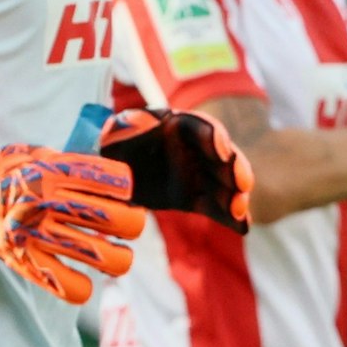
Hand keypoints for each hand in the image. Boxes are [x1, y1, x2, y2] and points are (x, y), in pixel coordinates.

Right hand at [0, 136, 147, 303]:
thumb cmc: (4, 172)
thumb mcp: (38, 153)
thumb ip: (74, 162)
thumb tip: (115, 176)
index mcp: (55, 171)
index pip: (117, 181)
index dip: (125, 188)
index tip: (119, 192)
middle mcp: (49, 202)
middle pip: (121, 220)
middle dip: (133, 224)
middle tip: (125, 225)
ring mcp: (38, 235)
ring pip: (106, 258)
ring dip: (119, 259)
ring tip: (113, 254)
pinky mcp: (25, 262)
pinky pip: (72, 287)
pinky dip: (83, 286)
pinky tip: (80, 275)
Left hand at [100, 108, 253, 232]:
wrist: (104, 172)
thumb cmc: (110, 143)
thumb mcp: (116, 130)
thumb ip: (132, 124)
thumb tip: (154, 118)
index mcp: (178, 125)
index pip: (203, 128)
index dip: (215, 139)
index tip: (223, 152)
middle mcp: (194, 149)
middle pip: (223, 157)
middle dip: (236, 170)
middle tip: (242, 186)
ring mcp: (195, 174)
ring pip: (224, 185)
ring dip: (236, 196)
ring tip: (239, 212)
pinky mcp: (191, 198)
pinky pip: (214, 207)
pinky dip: (229, 218)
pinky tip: (242, 227)